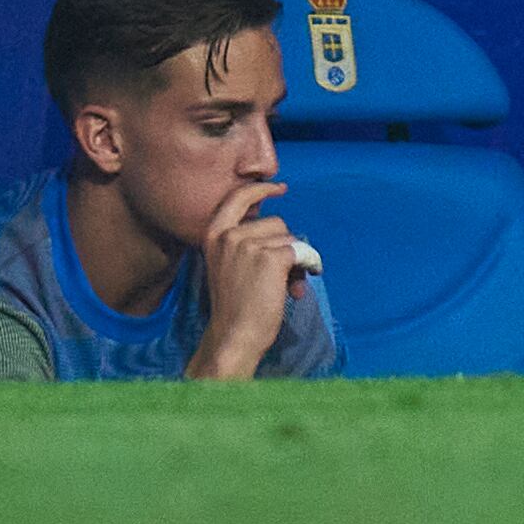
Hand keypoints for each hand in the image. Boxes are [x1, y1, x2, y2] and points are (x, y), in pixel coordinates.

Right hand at [189, 180, 301, 379]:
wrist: (234, 336)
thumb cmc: (236, 306)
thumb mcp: (231, 266)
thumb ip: (248, 245)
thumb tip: (290, 238)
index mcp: (214, 236)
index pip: (237, 199)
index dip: (260, 189)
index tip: (278, 188)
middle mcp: (230, 236)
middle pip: (277, 223)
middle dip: (285, 246)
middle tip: (281, 275)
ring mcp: (249, 245)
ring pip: (291, 238)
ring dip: (295, 261)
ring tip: (286, 286)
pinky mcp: (270, 258)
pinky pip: (302, 252)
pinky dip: (308, 266)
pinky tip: (298, 287)